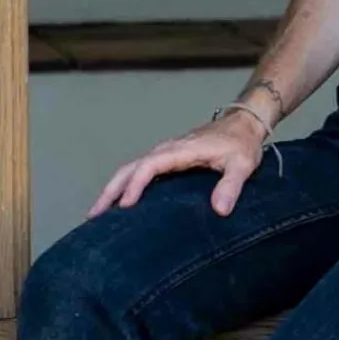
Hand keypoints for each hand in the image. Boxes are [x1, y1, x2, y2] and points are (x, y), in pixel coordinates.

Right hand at [87, 110, 265, 219]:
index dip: (135, 185)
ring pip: (132, 168)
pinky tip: (120, 203)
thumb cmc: (242, 143)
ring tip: (97, 215)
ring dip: (114, 188)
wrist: (244, 123)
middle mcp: (169, 149)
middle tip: (93, 216)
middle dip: (111, 189)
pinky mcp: (169, 158)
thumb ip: (232, 185)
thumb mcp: (243, 164)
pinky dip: (125, 184)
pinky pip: (141, 170)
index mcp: (183, 150)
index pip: (150, 165)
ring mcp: (167, 153)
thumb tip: (220, 210)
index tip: (125, 207)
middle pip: (131, 166)